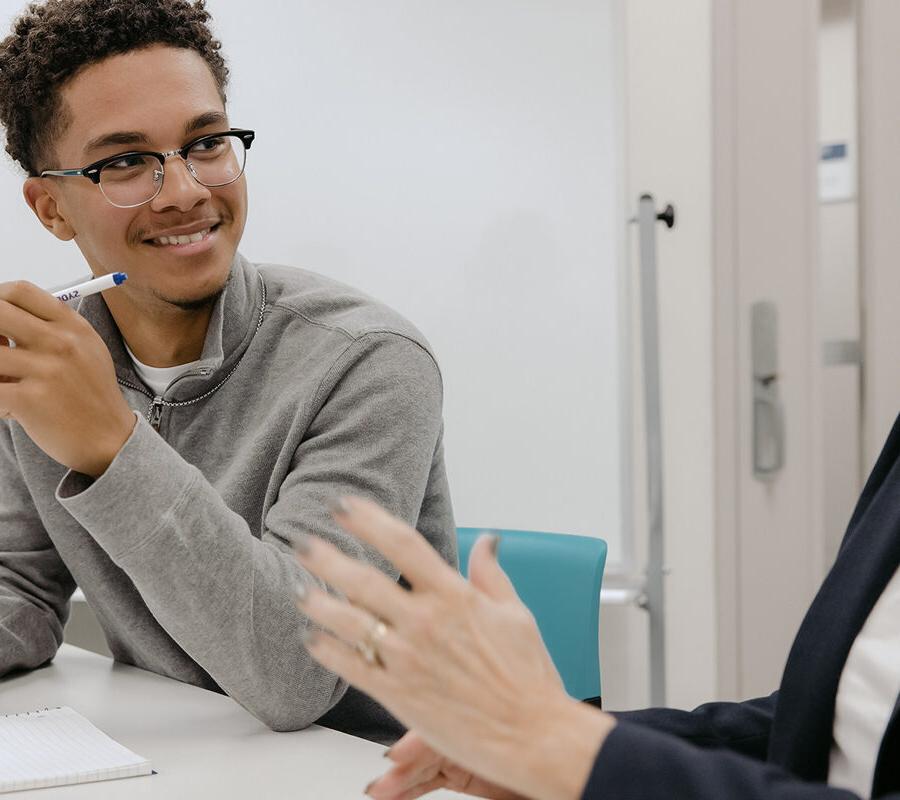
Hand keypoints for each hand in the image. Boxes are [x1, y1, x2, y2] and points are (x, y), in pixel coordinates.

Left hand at [0, 281, 135, 476]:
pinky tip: (8, 406)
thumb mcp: (87, 349)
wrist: (109, 438)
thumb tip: (4, 314)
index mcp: (72, 326)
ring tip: (5, 383)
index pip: (19, 291)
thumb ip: (53, 328)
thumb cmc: (92, 395)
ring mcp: (46, 370)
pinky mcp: (30, 400)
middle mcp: (61, 343)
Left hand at [295, 497, 614, 799]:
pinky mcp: (399, 695)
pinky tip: (313, 640)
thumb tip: (489, 540)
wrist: (531, 735)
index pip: (403, 544)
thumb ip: (491, 574)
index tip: (346, 506)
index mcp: (455, 596)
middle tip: (304, 544)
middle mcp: (426, 622)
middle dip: (327, 558)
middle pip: (364, 580)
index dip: (369, 520)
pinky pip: (352, 668)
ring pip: (349, 623)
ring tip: (300, 591)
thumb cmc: (527, 677)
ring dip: (319, 604)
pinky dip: (328, 651)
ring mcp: (409, 659)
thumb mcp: (516, 614)